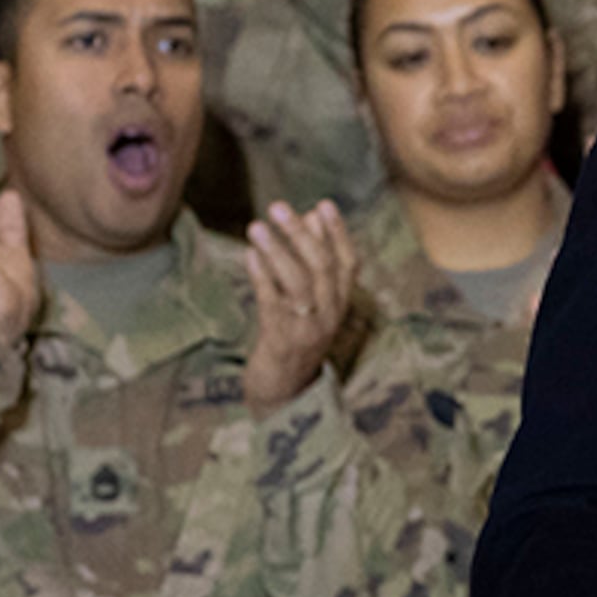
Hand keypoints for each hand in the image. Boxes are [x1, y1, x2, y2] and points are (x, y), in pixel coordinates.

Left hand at [240, 199, 359, 410]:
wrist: (283, 392)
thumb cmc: (293, 338)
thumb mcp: (311, 301)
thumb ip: (313, 261)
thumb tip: (312, 215)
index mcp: (340, 304)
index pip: (347, 263)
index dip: (337, 233)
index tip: (322, 204)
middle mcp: (329, 315)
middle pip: (321, 268)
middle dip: (300, 234)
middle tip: (278, 207)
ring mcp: (307, 329)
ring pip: (299, 284)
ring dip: (278, 252)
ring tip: (257, 226)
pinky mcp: (281, 341)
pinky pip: (273, 303)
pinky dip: (262, 277)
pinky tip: (249, 255)